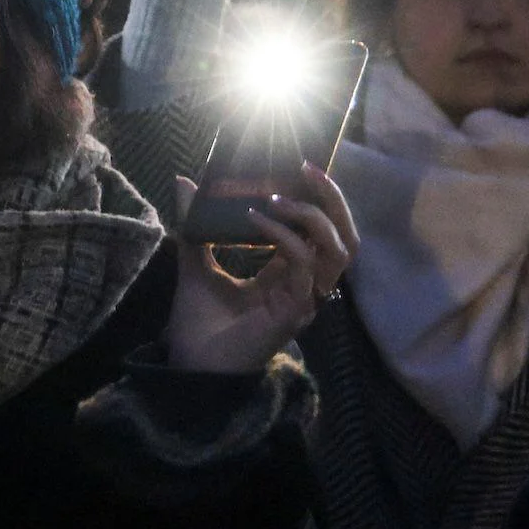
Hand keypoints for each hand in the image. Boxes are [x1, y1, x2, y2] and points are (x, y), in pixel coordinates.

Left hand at [162, 163, 359, 374]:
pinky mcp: (294, 310)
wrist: (187, 362)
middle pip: (344, 239)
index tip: (299, 167)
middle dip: (332, 200)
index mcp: (288, 274)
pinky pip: (303, 265)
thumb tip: (183, 181)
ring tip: (277, 197)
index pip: (322, 232)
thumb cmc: (197, 319)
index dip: (318, 199)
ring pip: (337, 251)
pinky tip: (256, 219)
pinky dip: (283, 236)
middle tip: (307, 169)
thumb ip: (195, 222)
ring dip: (312, 216)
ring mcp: (304, 299)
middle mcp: (304, 286)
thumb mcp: (195, 259)